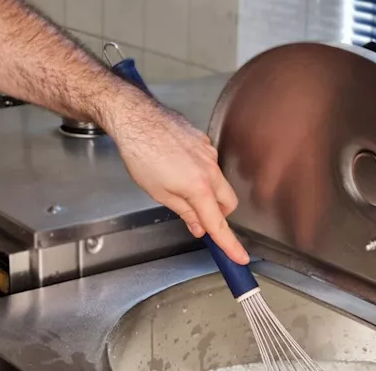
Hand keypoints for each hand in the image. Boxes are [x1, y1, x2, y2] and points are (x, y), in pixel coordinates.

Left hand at [106, 98, 250, 264]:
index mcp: (199, 188)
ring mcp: (209, 152)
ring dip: (207, 190)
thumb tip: (198, 227)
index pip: (218, 224)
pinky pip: (210, 163)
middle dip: (218, 214)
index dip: (230, 244)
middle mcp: (210, 169)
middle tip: (198, 216)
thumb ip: (184, 212)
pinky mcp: (203, 139)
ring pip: (219, 181)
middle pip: (228, 202)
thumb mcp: (159, 193)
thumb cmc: (141, 154)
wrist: (136, 118)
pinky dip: (200, 171)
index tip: (239, 258)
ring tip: (177, 183)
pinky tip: (178, 164)